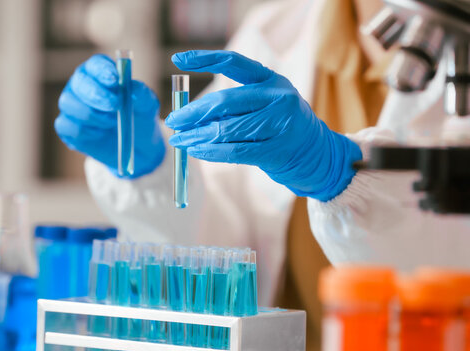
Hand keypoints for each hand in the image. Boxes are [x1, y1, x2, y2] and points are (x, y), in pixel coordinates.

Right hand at [55, 54, 165, 177]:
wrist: (137, 146)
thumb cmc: (139, 117)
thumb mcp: (147, 105)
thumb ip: (142, 94)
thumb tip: (133, 89)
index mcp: (100, 73)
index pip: (95, 65)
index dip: (102, 70)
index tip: (115, 80)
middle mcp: (81, 86)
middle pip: (79, 82)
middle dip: (96, 93)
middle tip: (115, 105)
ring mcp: (71, 106)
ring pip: (69, 103)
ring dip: (92, 114)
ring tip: (112, 122)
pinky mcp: (67, 127)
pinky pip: (68, 126)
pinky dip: (86, 131)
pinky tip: (100, 133)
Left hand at [166, 50, 361, 200]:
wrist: (316, 154)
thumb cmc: (280, 127)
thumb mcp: (263, 105)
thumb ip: (232, 106)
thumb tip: (189, 112)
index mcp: (270, 80)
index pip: (233, 62)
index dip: (204, 59)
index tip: (177, 60)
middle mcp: (277, 98)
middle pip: (225, 102)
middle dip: (193, 113)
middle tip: (172, 120)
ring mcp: (279, 124)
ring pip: (226, 129)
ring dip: (196, 137)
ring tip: (179, 140)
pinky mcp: (276, 150)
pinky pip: (234, 151)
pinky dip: (210, 152)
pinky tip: (195, 151)